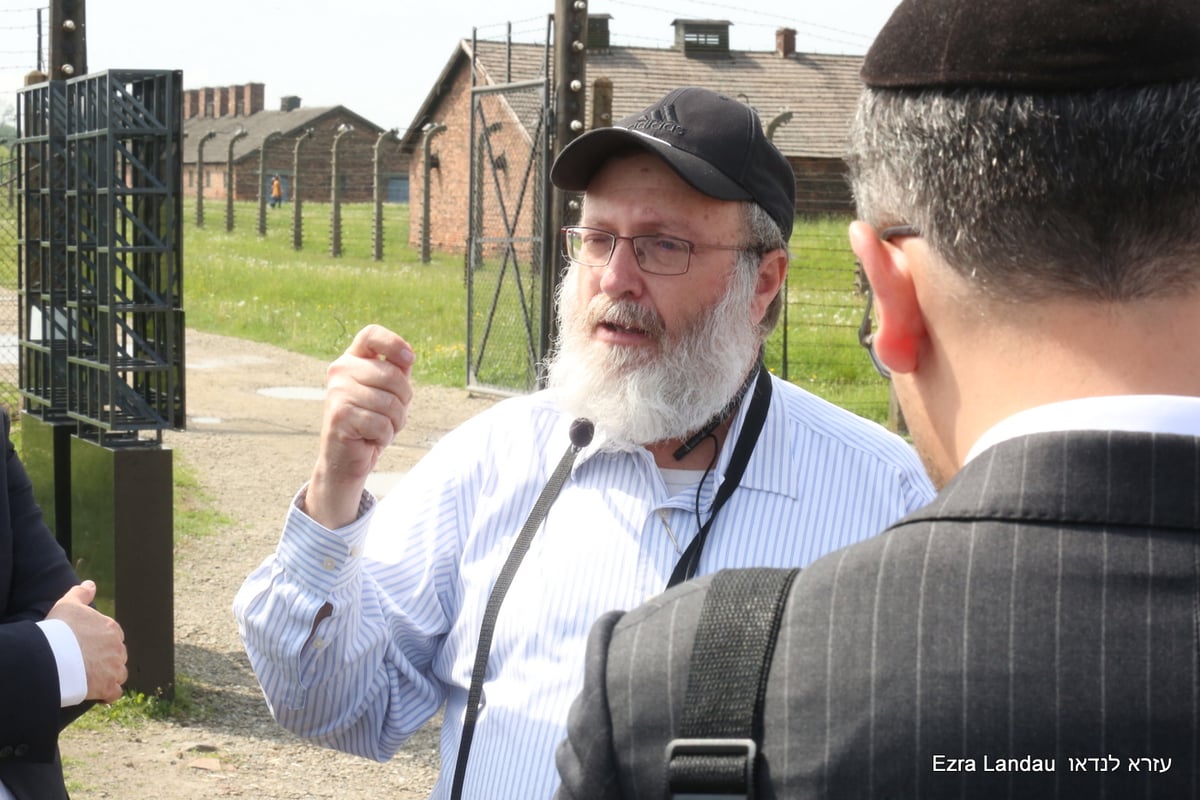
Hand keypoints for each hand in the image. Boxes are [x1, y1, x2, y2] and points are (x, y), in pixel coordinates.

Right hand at [46, 580, 126, 702]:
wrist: (54, 655)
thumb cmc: (60, 629)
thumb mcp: (68, 604)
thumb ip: (81, 593)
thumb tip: (90, 584)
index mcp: (111, 629)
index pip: (113, 636)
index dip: (101, 643)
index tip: (89, 647)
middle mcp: (118, 648)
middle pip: (117, 655)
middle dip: (107, 660)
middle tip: (88, 664)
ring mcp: (114, 667)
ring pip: (119, 673)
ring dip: (110, 676)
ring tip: (94, 679)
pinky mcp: (108, 686)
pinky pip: (114, 693)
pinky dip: (108, 694)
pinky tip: (99, 694)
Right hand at [306, 324, 414, 528]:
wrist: (347, 458)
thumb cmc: (372, 421)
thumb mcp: (388, 393)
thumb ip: (396, 371)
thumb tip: (408, 356)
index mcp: (352, 359)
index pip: (371, 334)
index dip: (394, 343)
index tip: (409, 359)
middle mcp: (340, 370)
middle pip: (392, 375)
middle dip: (403, 401)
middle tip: (390, 415)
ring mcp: (337, 392)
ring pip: (390, 403)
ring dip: (394, 422)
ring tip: (379, 427)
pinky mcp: (339, 415)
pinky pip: (382, 424)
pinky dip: (384, 436)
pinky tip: (370, 438)